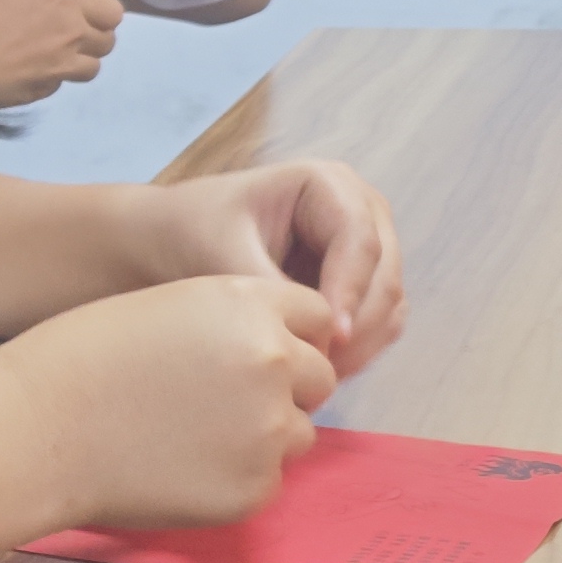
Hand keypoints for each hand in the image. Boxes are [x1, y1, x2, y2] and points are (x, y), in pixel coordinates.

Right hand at [0, 0, 121, 137]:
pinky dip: (51, 79)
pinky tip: (26, 72)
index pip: (113, 10)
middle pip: (109, 41)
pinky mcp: (46, 91)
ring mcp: (61, 66)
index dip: (100, 12)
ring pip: (93, 67)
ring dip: (78, 61)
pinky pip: (62, 84)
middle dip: (93, 37)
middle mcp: (71, 31)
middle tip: (65, 34)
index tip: (79, 11)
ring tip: (51, 57)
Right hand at [0, 273, 339, 529]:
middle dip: (284, 389)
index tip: (259, 356)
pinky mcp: (255, 488)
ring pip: (298, 433)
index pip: (318, 316)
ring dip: (260, 436)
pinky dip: (233, 479)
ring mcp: (270, 429)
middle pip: (319, 377)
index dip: (289, 336)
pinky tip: (176, 469)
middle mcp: (273, 361)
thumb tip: (276, 351)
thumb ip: (230, 322)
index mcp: (248, 305)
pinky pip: (266, 482)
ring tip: (188, 437)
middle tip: (219, 403)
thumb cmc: (77, 363)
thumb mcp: (163, 307)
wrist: (33, 433)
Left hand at [136, 160, 405, 375]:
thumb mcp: (221, 252)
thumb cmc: (191, 232)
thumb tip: (319, 333)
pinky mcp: (361, 285)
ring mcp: (366, 250)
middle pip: (383, 276)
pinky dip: (358, 352)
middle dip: (358, 328)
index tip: (330, 337)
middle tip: (321, 372)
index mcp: (327, 184)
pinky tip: (320, 373)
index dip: (350, 292)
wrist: (173, 241)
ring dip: (361, 347)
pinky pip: (378, 324)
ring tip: (316, 379)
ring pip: (389, 306)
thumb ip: (268, 286)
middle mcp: (360, 212)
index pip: (360, 242)